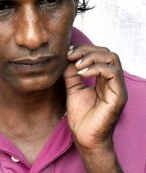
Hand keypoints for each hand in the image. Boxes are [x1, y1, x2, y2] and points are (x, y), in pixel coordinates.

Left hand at [63, 45, 126, 170]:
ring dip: (91, 58)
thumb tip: (68, 57)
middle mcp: (113, 80)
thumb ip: (71, 73)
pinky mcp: (118, 95)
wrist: (85, 138)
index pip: (100, 54)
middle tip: (71, 56)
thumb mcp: (73, 89)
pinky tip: (82, 74)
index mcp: (104, 78)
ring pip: (112, 59)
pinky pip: (112, 72)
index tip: (68, 53)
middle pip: (107, 53)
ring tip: (77, 65)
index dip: (84, 49)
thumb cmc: (81, 116)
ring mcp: (117, 87)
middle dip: (87, 50)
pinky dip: (95, 68)